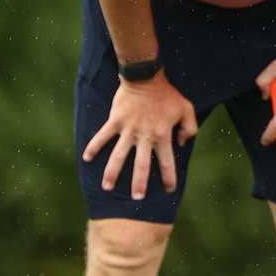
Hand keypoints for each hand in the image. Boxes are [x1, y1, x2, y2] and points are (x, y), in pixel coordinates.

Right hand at [83, 72, 198, 199]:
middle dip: (139, 183)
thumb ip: (189, 128)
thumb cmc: (167, 94)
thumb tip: (180, 144)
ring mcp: (128, 130)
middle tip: (137, 198)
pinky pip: (102, 136)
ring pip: (119, 155)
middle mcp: (144, 136)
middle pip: (141, 165)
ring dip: (112, 172)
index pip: (167, 162)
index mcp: (162, 135)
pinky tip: (86, 158)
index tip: (169, 190)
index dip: (169, 178)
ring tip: (107, 187)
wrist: (145, 77)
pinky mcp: (115, 121)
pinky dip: (94, 147)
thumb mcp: (187, 109)